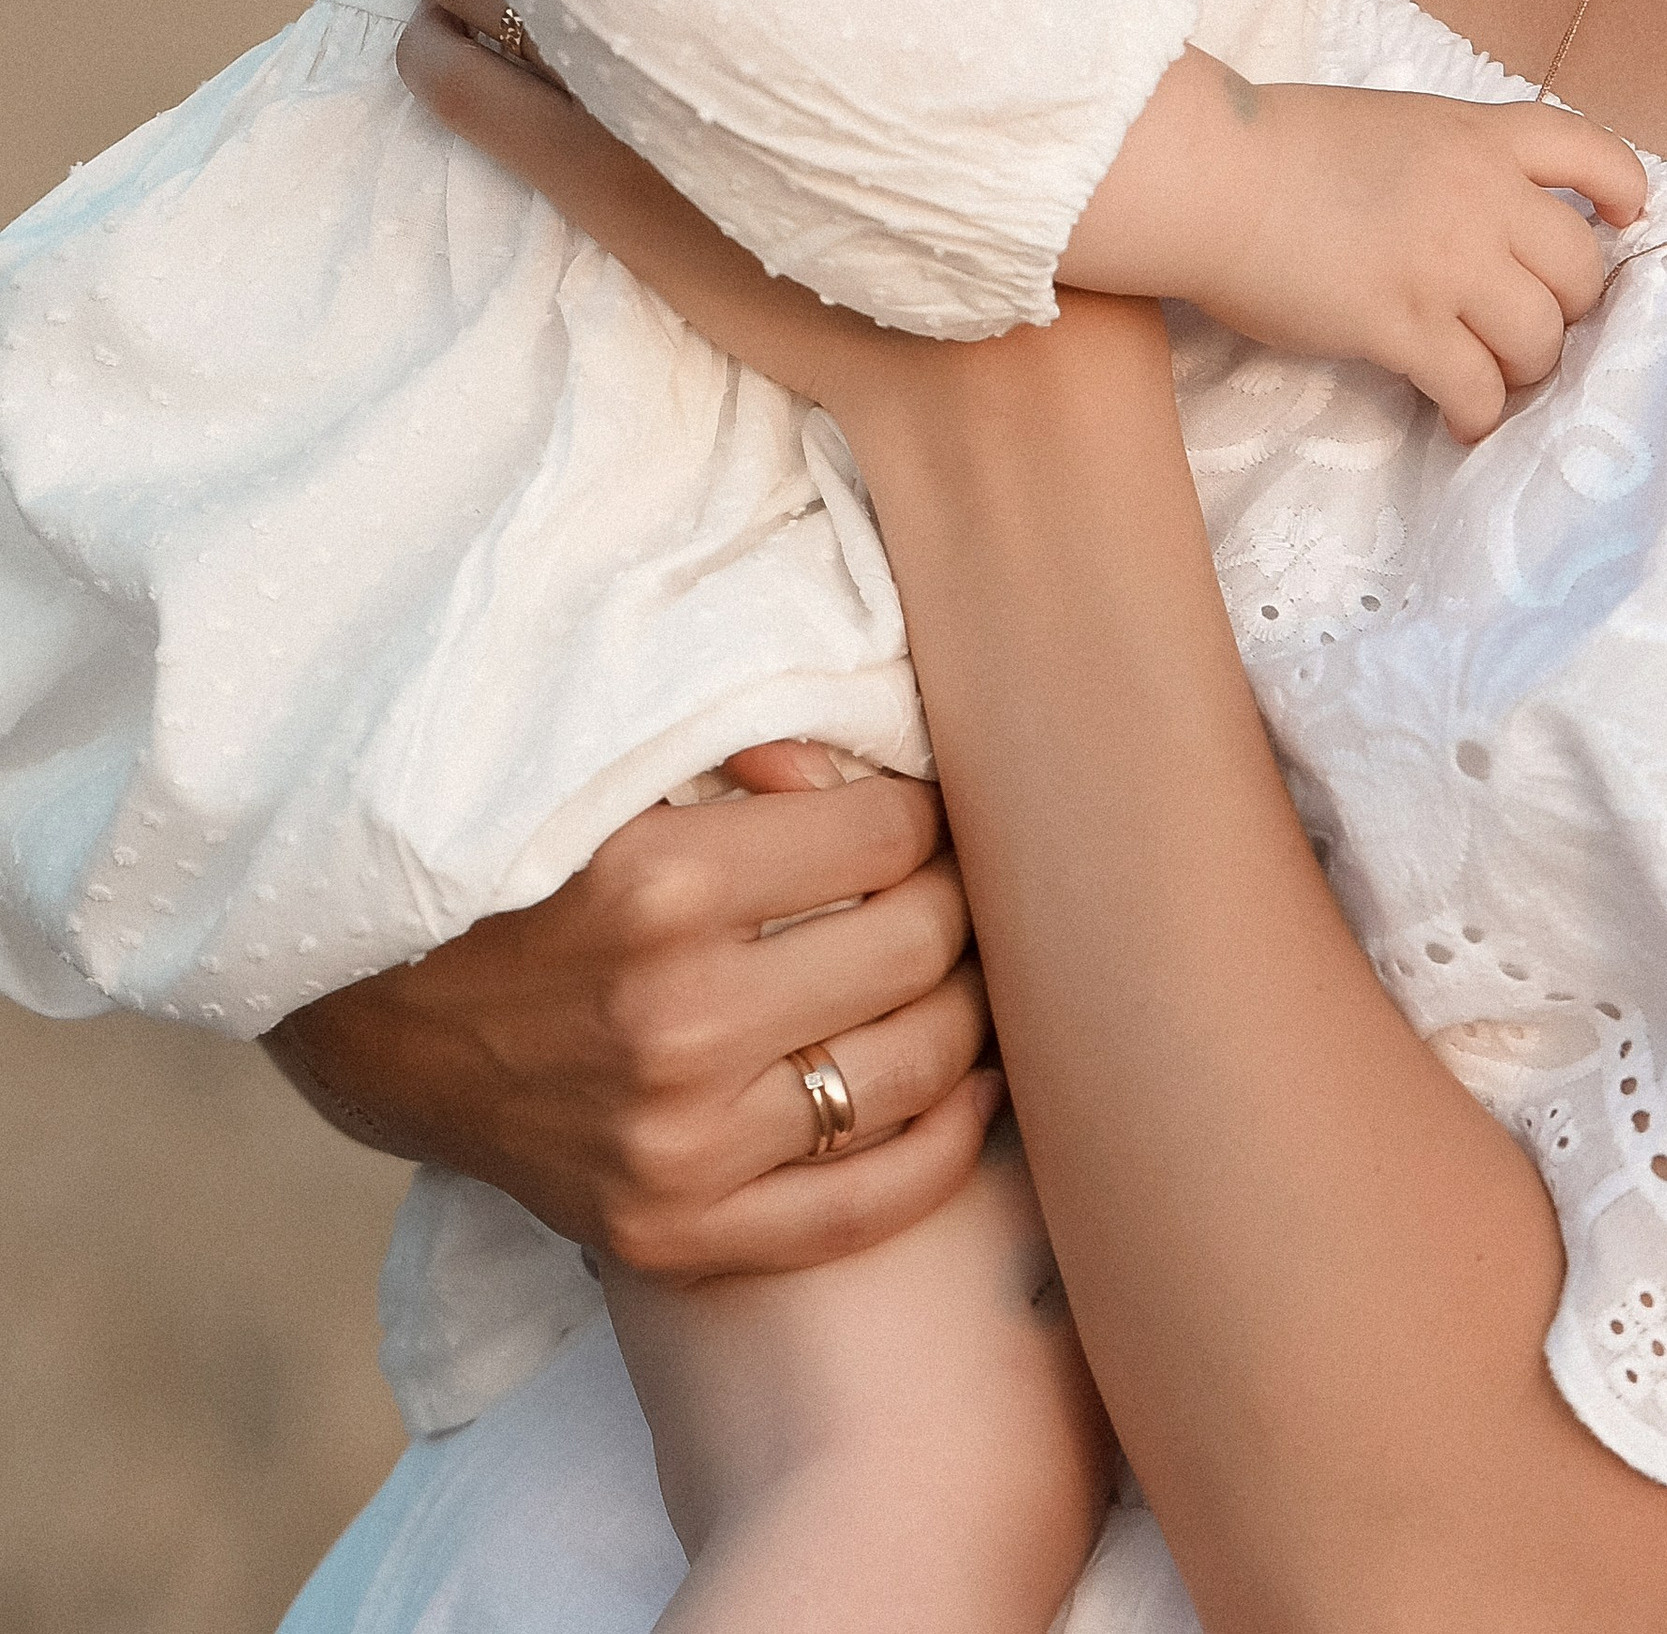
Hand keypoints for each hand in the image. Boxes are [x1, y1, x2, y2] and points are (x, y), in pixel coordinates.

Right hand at [271, 749, 1001, 1276]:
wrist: (372, 1014)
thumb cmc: (511, 869)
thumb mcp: (612, 777)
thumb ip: (751, 758)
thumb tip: (867, 772)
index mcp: (665, 885)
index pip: (893, 831)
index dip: (924, 809)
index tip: (912, 811)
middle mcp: (680, 1022)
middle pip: (919, 943)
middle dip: (953, 899)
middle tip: (945, 884)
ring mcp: (678, 1144)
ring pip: (916, 1067)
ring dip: (964, 1008)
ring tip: (959, 971)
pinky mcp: (669, 1233)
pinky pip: (860, 1209)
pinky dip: (941, 1147)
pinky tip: (969, 1090)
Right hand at [1062, 53, 1648, 443]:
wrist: (1214, 177)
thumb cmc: (1275, 144)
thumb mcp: (1389, 124)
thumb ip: (1445, 162)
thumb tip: (1469, 216)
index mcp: (1478, 134)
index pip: (1589, 153)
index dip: (1623, 190)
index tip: (1627, 222)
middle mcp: (1482, 197)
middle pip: (1580, 270)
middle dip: (1566, 309)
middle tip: (1528, 327)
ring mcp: (1448, 265)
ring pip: (1539, 339)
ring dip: (1524, 368)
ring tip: (1491, 379)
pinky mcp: (1406, 327)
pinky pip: (1478, 389)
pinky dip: (1479, 416)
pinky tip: (1460, 422)